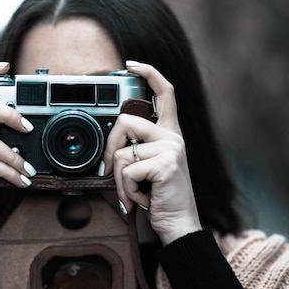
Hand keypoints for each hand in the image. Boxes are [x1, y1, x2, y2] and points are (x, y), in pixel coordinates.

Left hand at [103, 60, 201, 244]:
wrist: (177, 224)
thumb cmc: (158, 196)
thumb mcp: (147, 167)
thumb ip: (136, 148)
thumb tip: (111, 142)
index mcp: (170, 133)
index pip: (165, 92)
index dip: (149, 73)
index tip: (131, 65)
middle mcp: (173, 136)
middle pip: (125, 121)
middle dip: (110, 148)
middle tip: (110, 170)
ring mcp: (171, 148)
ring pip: (123, 152)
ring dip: (119, 180)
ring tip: (135, 192)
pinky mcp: (166, 163)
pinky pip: (127, 170)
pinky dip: (126, 190)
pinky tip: (143, 199)